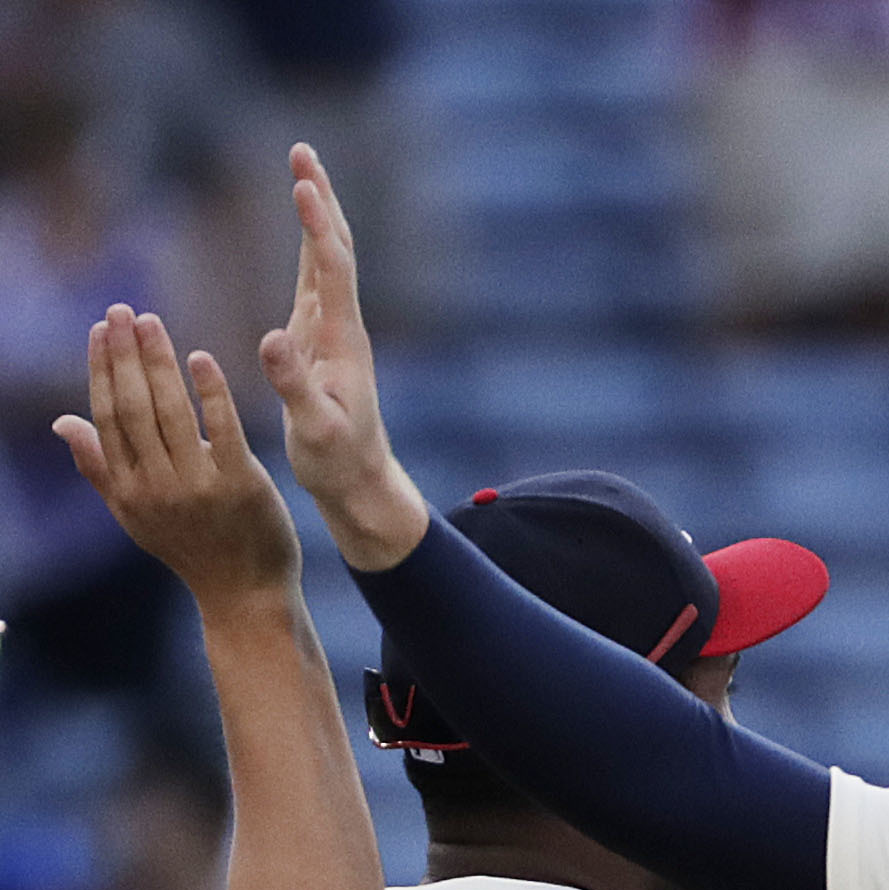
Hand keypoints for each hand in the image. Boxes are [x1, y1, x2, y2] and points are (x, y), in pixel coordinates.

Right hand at [55, 308, 297, 611]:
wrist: (245, 593)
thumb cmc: (190, 548)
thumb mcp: (135, 514)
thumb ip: (99, 467)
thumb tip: (62, 422)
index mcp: (128, 488)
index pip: (107, 416)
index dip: (102, 369)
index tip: (100, 330)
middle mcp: (156, 486)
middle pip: (134, 407)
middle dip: (125, 354)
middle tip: (123, 311)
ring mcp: (199, 486)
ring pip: (171, 413)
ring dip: (159, 362)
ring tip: (151, 323)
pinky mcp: (241, 486)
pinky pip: (223, 431)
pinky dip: (210, 393)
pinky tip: (200, 359)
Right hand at [254, 142, 429, 569]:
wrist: (361, 481)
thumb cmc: (338, 461)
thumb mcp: (316, 429)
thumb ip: (294, 385)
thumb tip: (271, 338)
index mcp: (342, 340)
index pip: (331, 269)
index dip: (316, 225)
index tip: (301, 183)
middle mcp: (342, 326)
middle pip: (334, 249)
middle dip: (319, 199)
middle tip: (301, 151)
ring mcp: (331, 330)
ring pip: (326, 258)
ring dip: (315, 213)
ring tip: (302, 170)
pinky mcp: (319, 340)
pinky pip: (315, 279)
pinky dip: (308, 243)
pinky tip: (303, 225)